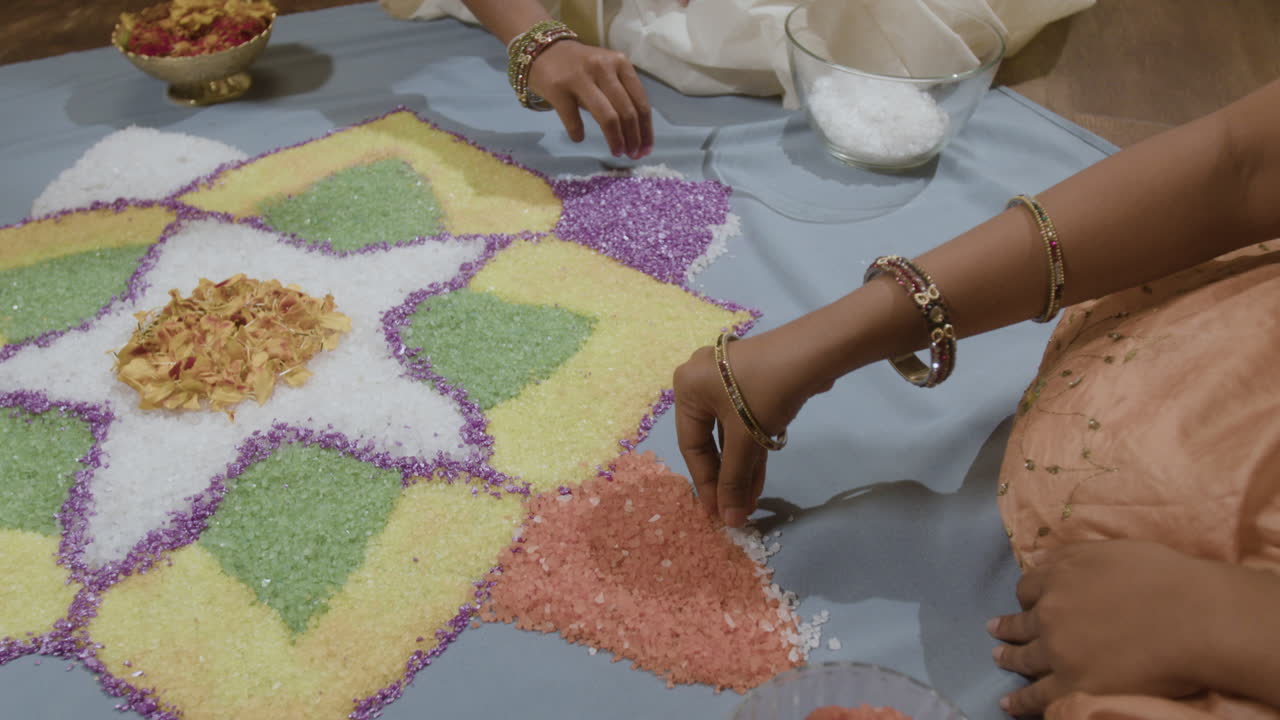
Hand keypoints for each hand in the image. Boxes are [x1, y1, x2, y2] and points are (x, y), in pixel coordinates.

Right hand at [528, 40, 652, 158]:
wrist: (542, 50)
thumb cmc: (580, 66)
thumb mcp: (607, 71)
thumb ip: (621, 94)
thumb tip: (636, 134)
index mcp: (620, 63)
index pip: (640, 102)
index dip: (646, 130)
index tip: (645, 149)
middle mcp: (603, 67)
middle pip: (627, 112)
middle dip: (633, 139)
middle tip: (632, 155)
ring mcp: (580, 78)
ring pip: (607, 117)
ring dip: (615, 140)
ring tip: (616, 152)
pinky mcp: (558, 89)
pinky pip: (574, 120)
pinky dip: (578, 134)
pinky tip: (579, 138)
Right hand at [672, 332, 818, 526]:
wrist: (813, 350)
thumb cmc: (766, 390)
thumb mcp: (746, 438)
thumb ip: (734, 479)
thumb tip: (729, 519)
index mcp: (687, 388)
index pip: (691, 446)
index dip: (705, 483)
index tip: (718, 514)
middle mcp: (702, 383)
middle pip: (710, 441)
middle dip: (725, 478)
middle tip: (734, 512)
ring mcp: (729, 383)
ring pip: (731, 436)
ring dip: (740, 469)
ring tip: (750, 504)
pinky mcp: (753, 385)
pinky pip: (745, 424)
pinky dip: (751, 450)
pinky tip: (758, 481)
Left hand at [987, 540, 1231, 715]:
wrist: (1193, 619)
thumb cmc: (1163, 578)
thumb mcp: (1110, 550)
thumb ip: (1071, 555)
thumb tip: (1041, 558)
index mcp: (1058, 579)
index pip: (1028, 587)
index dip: (1028, 596)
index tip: (1028, 602)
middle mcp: (1050, 614)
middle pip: (1021, 622)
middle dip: (1007, 626)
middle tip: (995, 630)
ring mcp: (1058, 652)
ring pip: (1024, 657)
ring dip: (1009, 657)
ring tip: (998, 658)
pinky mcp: (1073, 686)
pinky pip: (1038, 696)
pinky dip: (1020, 701)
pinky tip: (1008, 703)